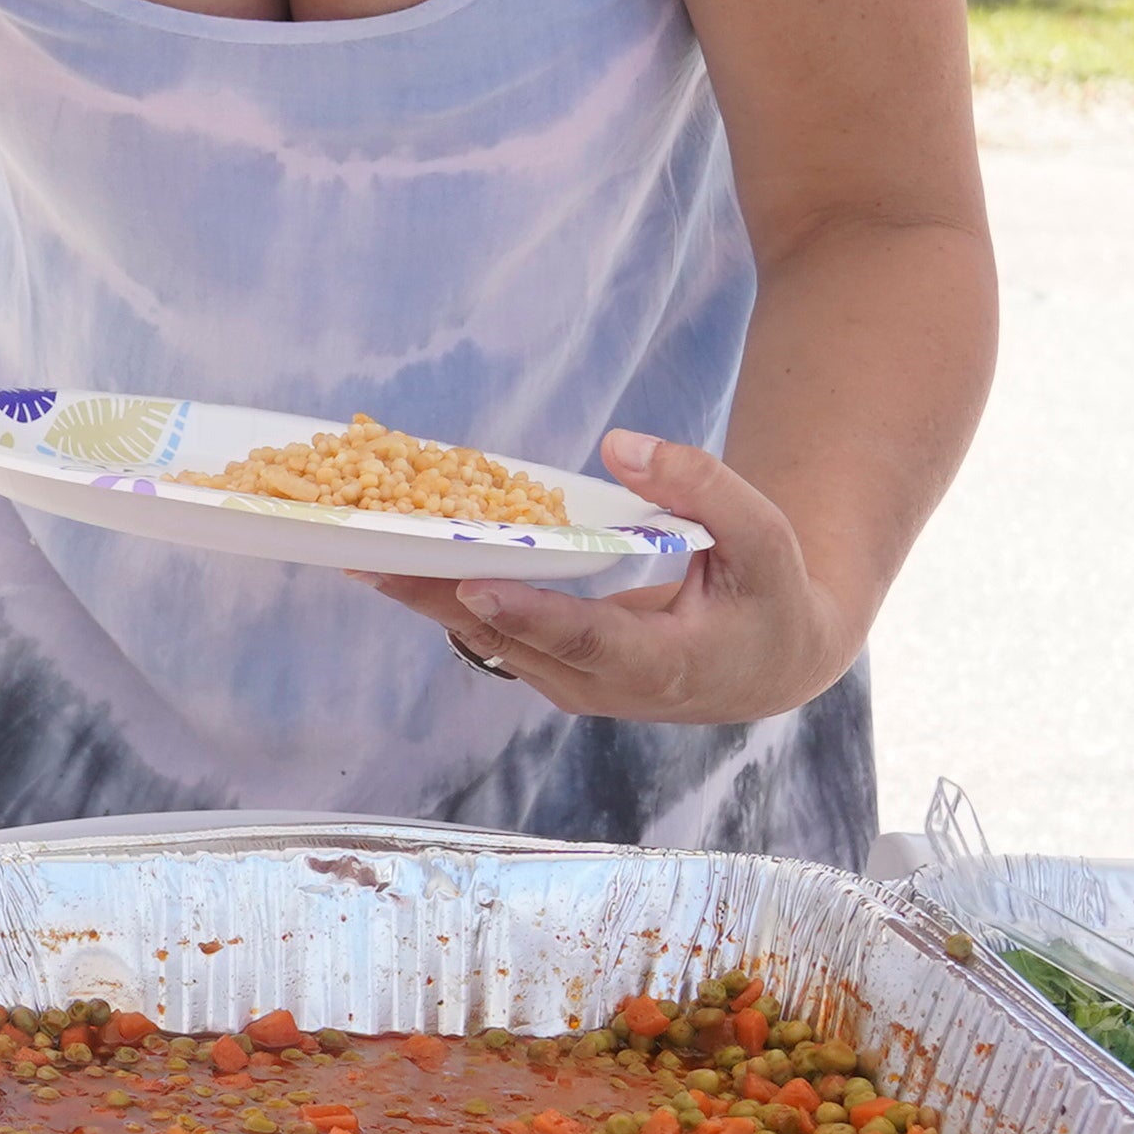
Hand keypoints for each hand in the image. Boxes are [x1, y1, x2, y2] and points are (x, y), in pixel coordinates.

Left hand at [353, 430, 857, 732]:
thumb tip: (621, 445)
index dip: (530, 615)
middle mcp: (604, 689)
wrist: (767, 664)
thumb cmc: (770, 594)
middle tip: (375, 556)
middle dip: (440, 597)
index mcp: (664, 666)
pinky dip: (448, 594)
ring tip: (364, 550)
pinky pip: (492, 632)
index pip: (588, 641)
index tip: (476, 585)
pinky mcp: (552, 670)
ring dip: (428, 597)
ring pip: (488, 641)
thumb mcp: (763, 536)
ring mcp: (572, 685)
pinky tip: (402, 556)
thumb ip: (702, 487)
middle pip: (511, 643)